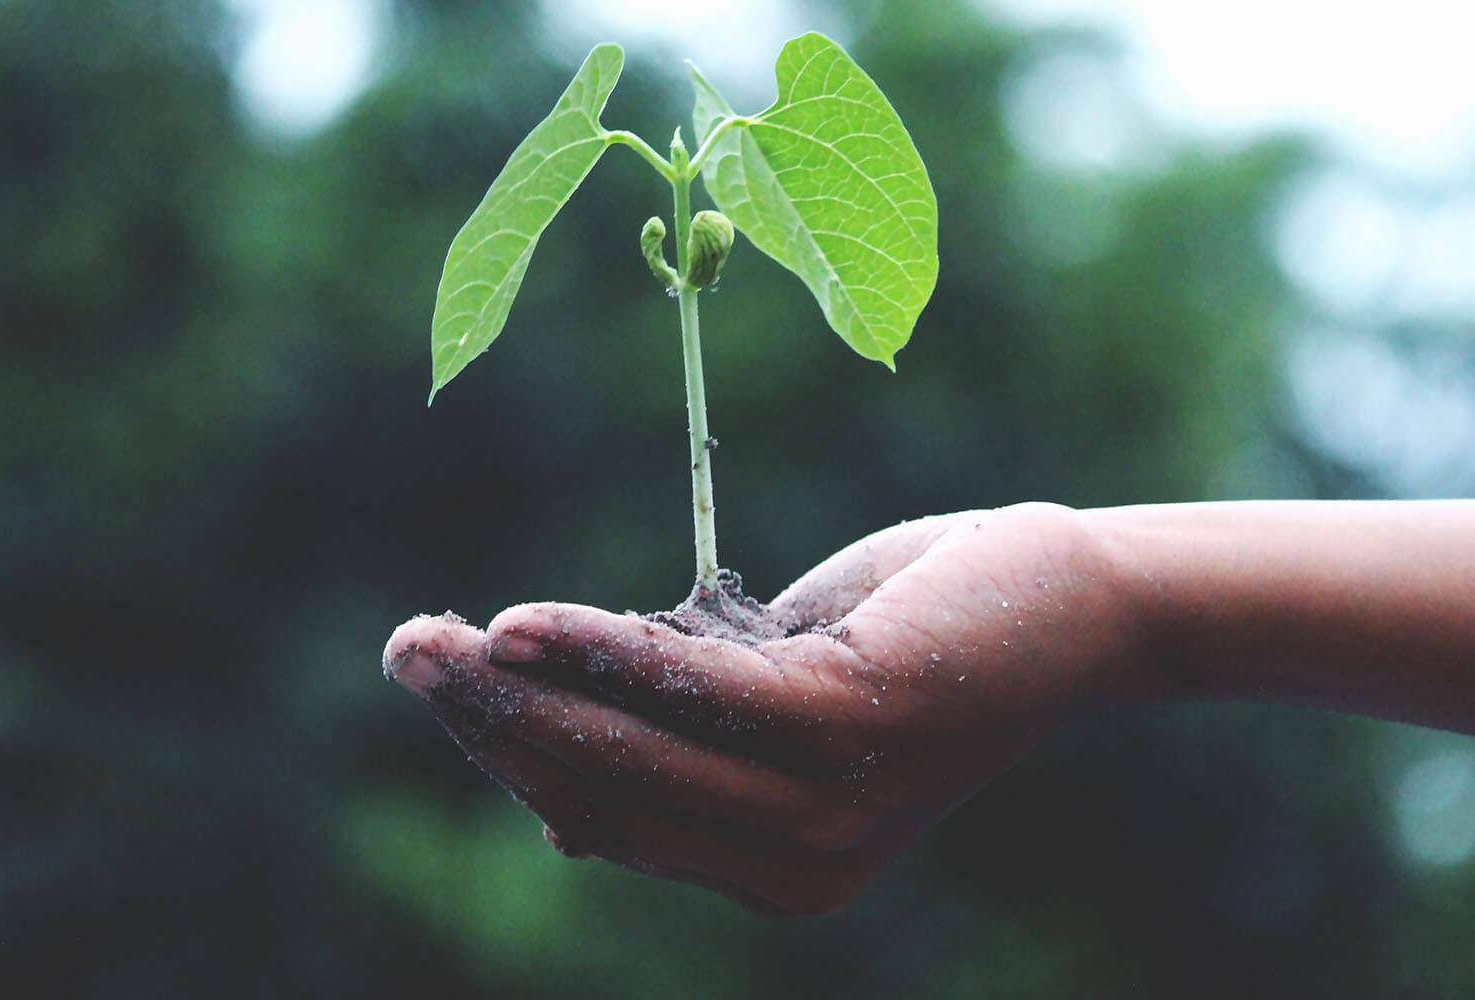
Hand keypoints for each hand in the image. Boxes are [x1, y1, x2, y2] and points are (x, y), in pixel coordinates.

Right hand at [383, 503, 1151, 914]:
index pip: (609, 818)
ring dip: (519, 691)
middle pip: (602, 793)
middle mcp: (797, 867)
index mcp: (775, 871)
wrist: (1070, 603)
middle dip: (490, 724)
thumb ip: (684, 747)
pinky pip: (690, 690)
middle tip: (405, 651)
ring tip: (433, 640)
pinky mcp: (847, 728)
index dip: (513, 755)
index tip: (443, 683)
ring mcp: (825, 808)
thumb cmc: (916, 636)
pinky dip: (600, 653)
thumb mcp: (780, 700)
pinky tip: (522, 625)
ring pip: (631, 751)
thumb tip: (555, 811)